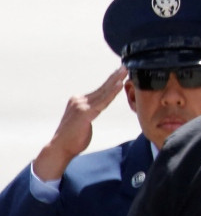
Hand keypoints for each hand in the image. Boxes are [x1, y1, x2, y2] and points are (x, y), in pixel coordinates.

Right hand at [32, 66, 127, 181]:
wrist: (60, 148)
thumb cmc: (73, 139)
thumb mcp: (84, 122)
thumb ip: (90, 113)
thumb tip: (96, 110)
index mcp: (78, 101)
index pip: (99, 91)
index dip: (110, 82)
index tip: (120, 73)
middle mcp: (78, 100)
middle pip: (102, 88)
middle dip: (114, 76)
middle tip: (125, 66)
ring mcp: (81, 106)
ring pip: (103, 92)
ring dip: (116, 80)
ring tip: (125, 71)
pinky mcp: (85, 113)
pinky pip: (103, 101)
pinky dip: (112, 92)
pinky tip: (119, 84)